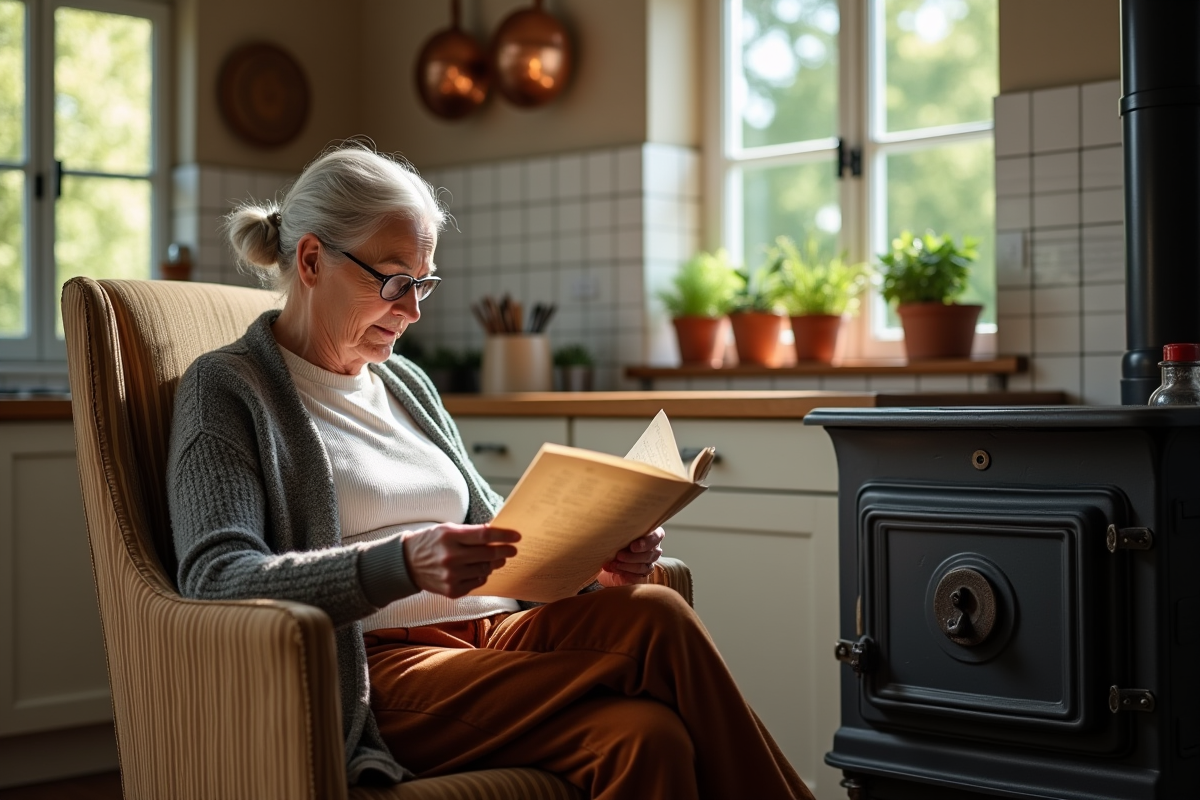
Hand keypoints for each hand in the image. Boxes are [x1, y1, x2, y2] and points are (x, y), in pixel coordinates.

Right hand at [402, 523, 519, 597]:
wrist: (407, 564)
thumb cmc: (431, 542)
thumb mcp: (447, 529)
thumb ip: (471, 532)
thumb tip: (496, 533)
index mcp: (450, 537)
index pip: (485, 536)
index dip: (504, 536)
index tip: (517, 536)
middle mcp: (451, 557)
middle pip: (488, 554)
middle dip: (505, 551)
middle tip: (512, 550)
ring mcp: (451, 576)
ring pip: (485, 570)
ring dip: (494, 564)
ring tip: (495, 559)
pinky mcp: (452, 591)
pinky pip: (477, 582)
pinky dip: (481, 575)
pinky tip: (477, 569)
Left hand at [597, 527, 664, 587]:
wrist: (618, 549)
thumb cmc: (623, 536)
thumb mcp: (624, 532)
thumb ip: (624, 533)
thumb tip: (613, 537)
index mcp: (654, 534)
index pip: (656, 537)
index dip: (645, 543)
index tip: (632, 547)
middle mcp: (654, 549)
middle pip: (649, 555)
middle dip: (632, 557)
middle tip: (619, 555)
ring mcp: (650, 562)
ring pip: (643, 567)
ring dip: (627, 566)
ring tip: (614, 564)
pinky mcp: (644, 573)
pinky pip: (638, 577)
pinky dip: (627, 574)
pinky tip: (617, 570)